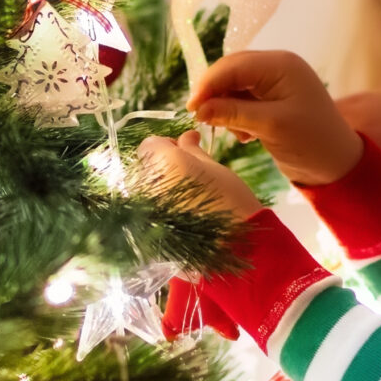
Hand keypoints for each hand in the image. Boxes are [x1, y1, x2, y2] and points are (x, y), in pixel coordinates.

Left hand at [138, 132, 261, 222]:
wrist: (234, 243)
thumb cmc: (230, 199)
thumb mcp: (213, 167)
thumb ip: (192, 149)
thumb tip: (186, 137)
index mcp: (163, 162)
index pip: (149, 144)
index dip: (166, 145)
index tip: (183, 150)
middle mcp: (148, 183)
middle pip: (146, 166)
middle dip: (163, 165)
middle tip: (189, 173)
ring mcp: (145, 207)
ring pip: (147, 189)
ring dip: (162, 187)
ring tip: (188, 196)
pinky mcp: (149, 228)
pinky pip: (149, 210)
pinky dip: (161, 208)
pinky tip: (183, 213)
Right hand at [188, 51, 364, 185]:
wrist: (338, 165)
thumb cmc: (311, 142)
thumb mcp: (270, 126)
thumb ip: (233, 113)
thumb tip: (198, 109)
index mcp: (281, 65)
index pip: (233, 65)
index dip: (209, 84)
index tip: (192, 109)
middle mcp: (277, 67)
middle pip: (231, 72)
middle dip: (215, 95)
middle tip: (202, 120)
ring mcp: (275, 82)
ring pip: (234, 86)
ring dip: (226, 108)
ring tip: (237, 134)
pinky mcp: (272, 99)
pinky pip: (243, 99)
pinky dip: (236, 115)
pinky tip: (246, 135)